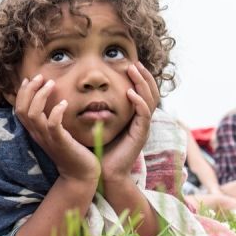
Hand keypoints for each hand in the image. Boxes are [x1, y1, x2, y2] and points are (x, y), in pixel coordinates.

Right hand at [12, 74, 99, 183]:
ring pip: (34, 114)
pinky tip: (64, 103)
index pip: (19, 109)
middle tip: (40, 77)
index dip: (22, 93)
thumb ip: (50, 120)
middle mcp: (37, 134)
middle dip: (29, 90)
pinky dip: (56, 111)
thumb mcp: (57, 133)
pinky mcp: (60, 142)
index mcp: (34, 131)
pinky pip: (52, 125)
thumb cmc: (71, 151)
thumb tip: (53, 102)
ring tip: (51, 84)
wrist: (79, 174)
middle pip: (22, 109)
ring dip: (41, 96)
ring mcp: (47, 139)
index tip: (30, 79)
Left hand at [100, 63, 158, 181]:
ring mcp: (142, 127)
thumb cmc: (98, 149)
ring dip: (142, 83)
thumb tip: (84, 92)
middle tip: (133, 62)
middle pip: (150, 92)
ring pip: (150, 100)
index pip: (141, 91)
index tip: (127, 63)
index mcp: (133, 116)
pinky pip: (144, 115)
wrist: (103, 172)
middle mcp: (141, 120)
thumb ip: (97, 108)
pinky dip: (139, 102)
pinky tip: (130, 93)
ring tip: (133, 70)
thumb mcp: (97, 123)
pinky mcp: (140, 135)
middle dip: (143, 76)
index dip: (137, 78)